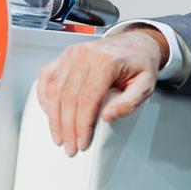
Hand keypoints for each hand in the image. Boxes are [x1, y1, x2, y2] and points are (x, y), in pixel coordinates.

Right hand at [36, 25, 168, 156]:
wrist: (135, 43)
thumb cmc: (139, 63)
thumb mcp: (146, 84)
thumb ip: (130, 102)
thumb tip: (109, 116)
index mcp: (106, 61)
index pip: (87, 99)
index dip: (82, 125)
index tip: (82, 142)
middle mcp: (85, 55)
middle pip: (68, 98)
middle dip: (67, 127)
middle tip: (69, 146)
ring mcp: (72, 54)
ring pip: (54, 90)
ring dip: (54, 118)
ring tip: (59, 136)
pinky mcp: (65, 56)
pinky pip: (46, 78)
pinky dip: (44, 97)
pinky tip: (49, 113)